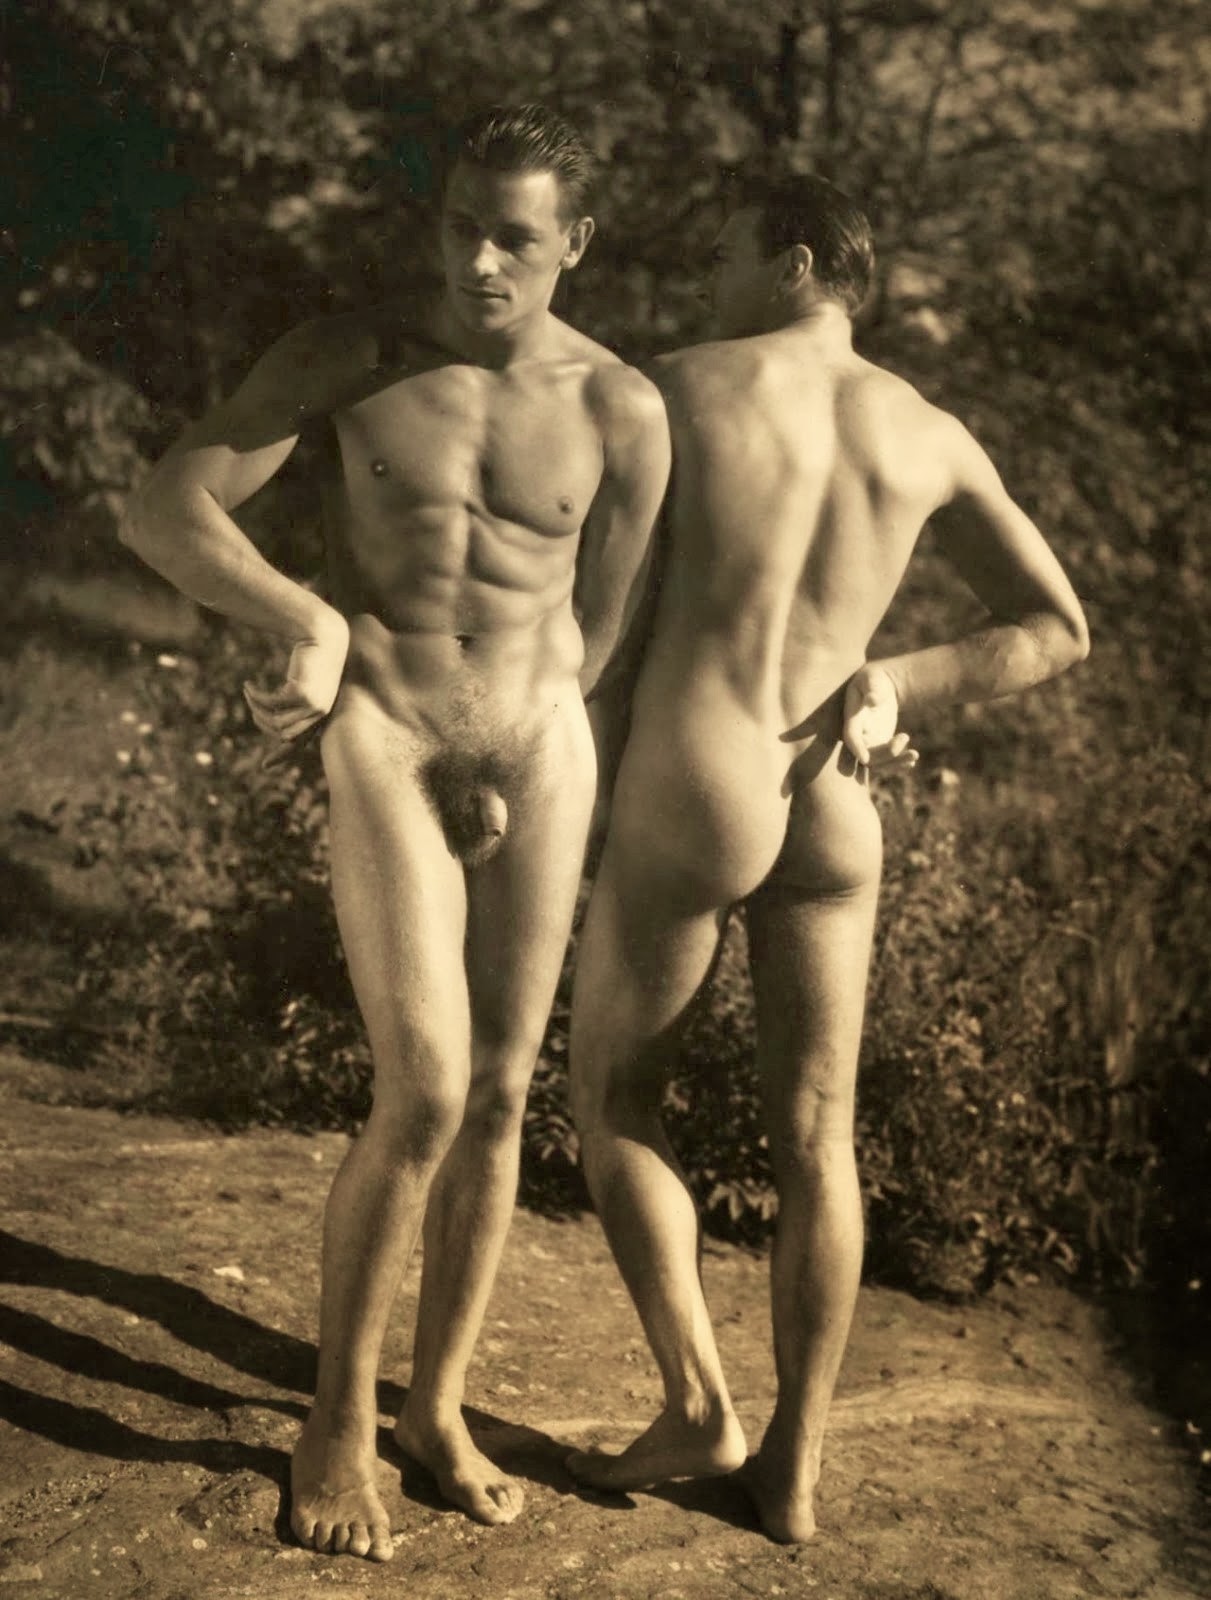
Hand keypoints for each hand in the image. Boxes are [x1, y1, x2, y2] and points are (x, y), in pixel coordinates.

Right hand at [243, 611, 348, 761]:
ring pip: (276, 721)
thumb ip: (294, 704)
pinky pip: (272, 704)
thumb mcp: (303, 684)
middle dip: (262, 722)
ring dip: (257, 708)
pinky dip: (256, 696)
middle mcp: (320, 715)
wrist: (323, 635)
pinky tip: (248, 686)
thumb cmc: (313, 659)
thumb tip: (277, 726)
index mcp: (321, 716)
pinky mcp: (303, 694)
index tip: (264, 767)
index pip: (300, 745)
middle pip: (283, 734)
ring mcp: (313, 706)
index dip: (282, 757)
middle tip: (250, 703)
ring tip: (249, 692)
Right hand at [842, 664, 918, 771]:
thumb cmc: (873, 679)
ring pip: (877, 763)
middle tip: (905, 736)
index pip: (850, 736)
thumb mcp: (872, 679)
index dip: (856, 748)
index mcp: (853, 718)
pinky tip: (912, 761)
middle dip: (885, 754)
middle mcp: (858, 734)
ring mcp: (868, 743)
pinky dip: (898, 764)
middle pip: (866, 755)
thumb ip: (872, 689)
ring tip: (914, 755)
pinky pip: (886, 761)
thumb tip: (873, 700)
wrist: (879, 686)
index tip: (865, 759)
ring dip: (894, 763)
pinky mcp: (879, 746)